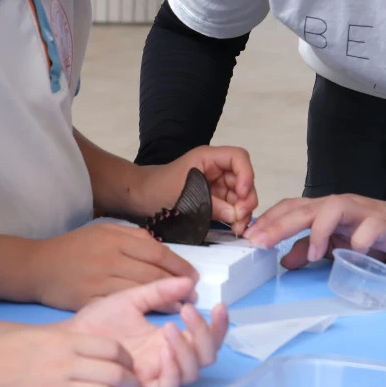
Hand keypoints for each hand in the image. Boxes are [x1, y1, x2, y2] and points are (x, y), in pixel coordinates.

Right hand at [0, 327, 142, 386]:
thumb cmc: (3, 352)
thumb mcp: (40, 336)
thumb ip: (69, 342)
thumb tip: (97, 351)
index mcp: (63, 341)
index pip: (111, 348)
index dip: (126, 359)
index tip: (129, 365)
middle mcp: (64, 364)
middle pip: (114, 373)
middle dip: (131, 382)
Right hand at [31, 222, 197, 310]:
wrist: (38, 267)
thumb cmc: (73, 247)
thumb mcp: (103, 230)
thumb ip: (132, 236)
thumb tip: (160, 247)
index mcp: (114, 238)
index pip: (156, 252)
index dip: (179, 266)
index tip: (193, 277)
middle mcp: (109, 259)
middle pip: (152, 273)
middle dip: (178, 285)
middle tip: (194, 295)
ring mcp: (98, 281)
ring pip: (141, 293)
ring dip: (166, 302)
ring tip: (182, 308)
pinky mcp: (89, 301)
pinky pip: (121, 309)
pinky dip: (142, 314)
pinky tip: (156, 318)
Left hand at [68, 277, 228, 386]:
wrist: (71, 337)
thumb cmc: (97, 322)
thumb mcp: (132, 299)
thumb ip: (159, 291)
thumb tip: (188, 282)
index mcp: (169, 338)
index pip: (204, 337)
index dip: (217, 325)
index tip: (218, 304)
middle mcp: (168, 358)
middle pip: (206, 357)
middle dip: (206, 335)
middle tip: (188, 311)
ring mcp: (156, 374)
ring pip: (191, 374)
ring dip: (187, 350)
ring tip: (169, 328)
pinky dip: (171, 369)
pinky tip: (162, 349)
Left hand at [139, 146, 258, 235]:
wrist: (139, 198)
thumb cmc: (157, 189)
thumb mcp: (186, 197)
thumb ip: (212, 205)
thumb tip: (237, 216)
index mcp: (208, 158)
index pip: (238, 158)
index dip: (246, 175)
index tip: (242, 194)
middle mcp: (216, 169)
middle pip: (243, 179)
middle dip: (246, 199)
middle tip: (241, 219)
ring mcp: (216, 184)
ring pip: (240, 195)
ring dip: (242, 211)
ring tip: (237, 229)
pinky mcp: (214, 199)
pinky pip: (231, 206)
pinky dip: (235, 217)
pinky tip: (234, 228)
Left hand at [244, 194, 385, 267]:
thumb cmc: (371, 234)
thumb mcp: (335, 244)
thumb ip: (309, 248)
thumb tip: (283, 260)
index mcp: (324, 210)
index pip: (291, 207)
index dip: (269, 219)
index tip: (248, 237)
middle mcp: (339, 206)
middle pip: (305, 207)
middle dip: (279, 224)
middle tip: (259, 242)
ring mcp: (361, 211)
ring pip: (334, 209)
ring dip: (318, 230)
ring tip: (310, 254)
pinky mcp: (383, 223)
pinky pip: (369, 228)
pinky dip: (358, 241)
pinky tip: (351, 255)